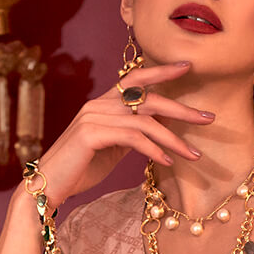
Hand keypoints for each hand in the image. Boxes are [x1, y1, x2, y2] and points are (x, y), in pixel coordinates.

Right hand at [13, 61, 213, 210]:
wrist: (45, 186)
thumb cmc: (79, 171)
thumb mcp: (110, 148)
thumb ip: (130, 135)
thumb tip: (157, 130)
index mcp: (102, 103)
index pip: (135, 79)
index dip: (162, 71)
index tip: (188, 66)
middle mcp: (98, 104)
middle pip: (147, 98)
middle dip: (181, 108)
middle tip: (208, 118)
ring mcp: (93, 117)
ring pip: (144, 121)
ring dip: (174, 139)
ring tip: (195, 155)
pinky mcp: (91, 135)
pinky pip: (132, 138)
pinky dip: (154, 150)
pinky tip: (168, 162)